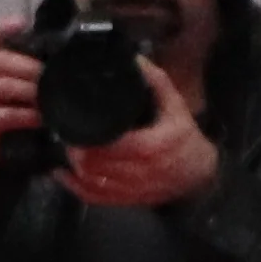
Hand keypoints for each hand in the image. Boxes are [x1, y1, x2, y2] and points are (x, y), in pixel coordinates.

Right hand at [0, 23, 42, 170]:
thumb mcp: (8, 86)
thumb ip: (22, 71)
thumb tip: (55, 60)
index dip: (2, 28)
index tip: (21, 22)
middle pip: (0, 61)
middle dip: (29, 67)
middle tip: (50, 74)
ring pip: (3, 86)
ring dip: (30, 91)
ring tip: (48, 96)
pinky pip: (5, 114)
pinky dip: (26, 115)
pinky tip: (40, 118)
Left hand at [59, 55, 217, 210]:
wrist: (199, 174)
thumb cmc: (185, 137)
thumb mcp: (176, 106)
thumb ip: (156, 82)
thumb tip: (133, 60)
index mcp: (152, 146)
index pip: (114, 145)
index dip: (91, 138)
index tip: (76, 124)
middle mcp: (141, 172)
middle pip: (97, 164)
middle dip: (78, 150)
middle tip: (66, 134)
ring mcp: (131, 190)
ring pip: (92, 181)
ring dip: (74, 166)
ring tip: (66, 148)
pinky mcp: (124, 201)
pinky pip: (93, 198)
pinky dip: (74, 187)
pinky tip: (61, 173)